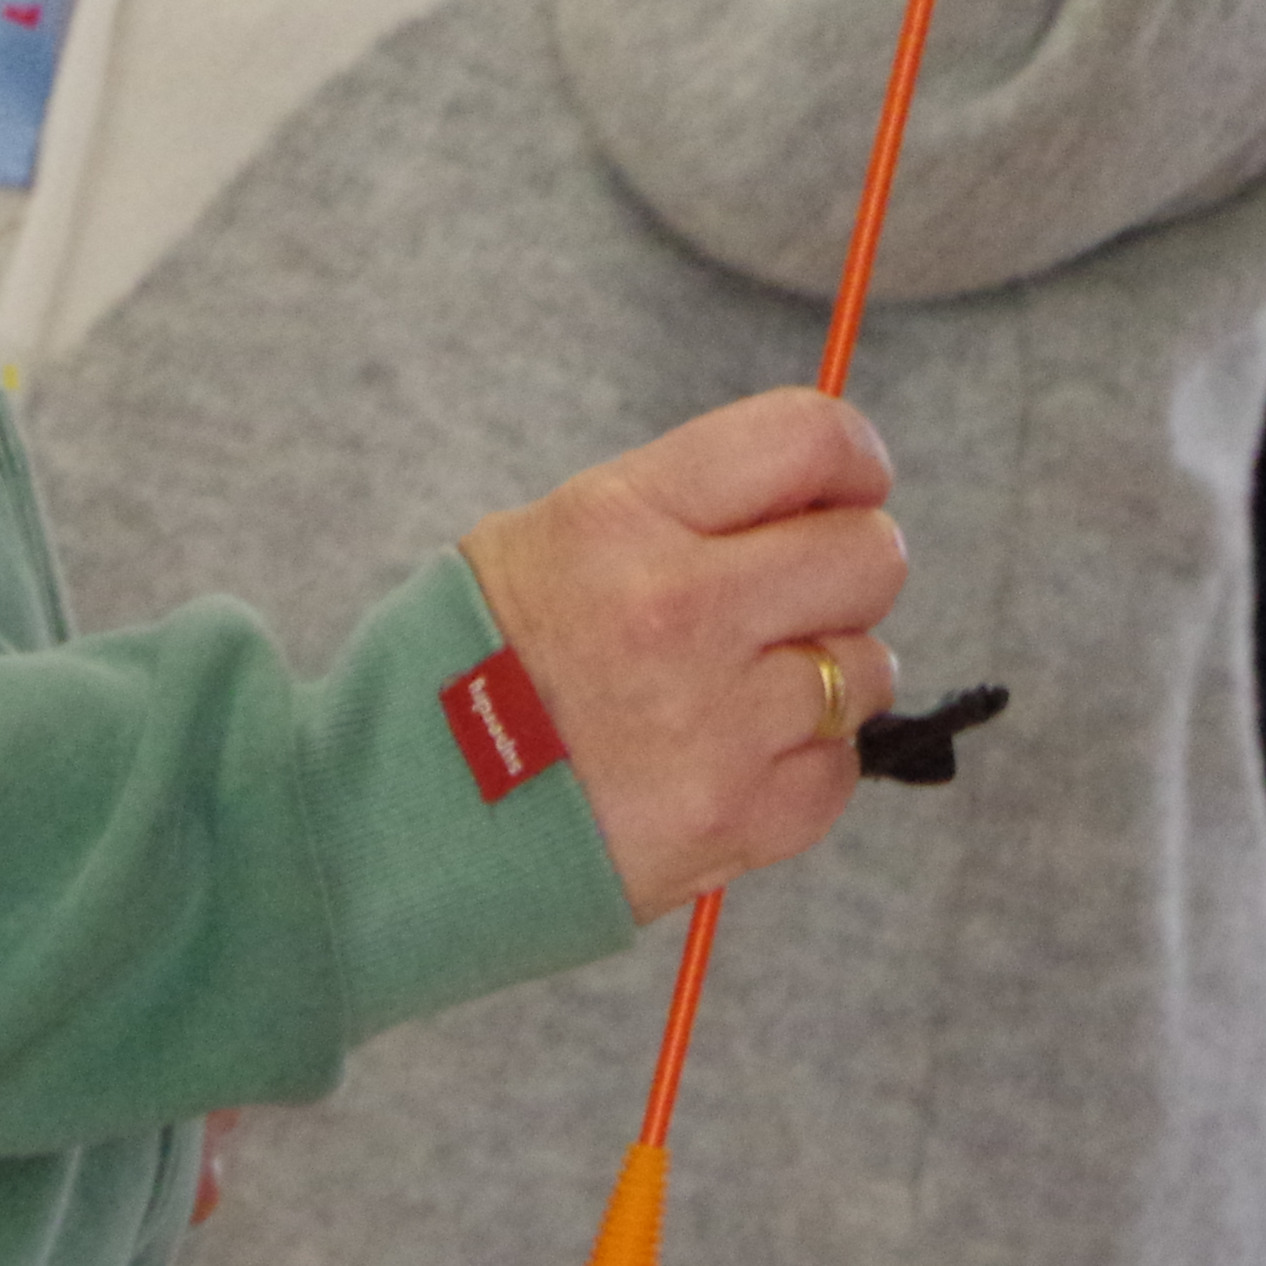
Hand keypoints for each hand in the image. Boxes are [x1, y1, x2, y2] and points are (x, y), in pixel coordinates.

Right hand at [460, 388, 907, 915]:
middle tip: (793, 597)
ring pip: (867, 667)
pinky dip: (803, 766)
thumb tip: (809, 491)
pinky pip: (840, 768)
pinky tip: (731, 760)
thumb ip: (683, 505)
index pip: (810, 441)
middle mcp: (682, 612)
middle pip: (870, 555)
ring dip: (823, 676)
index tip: (848, 486)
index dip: (851, 459)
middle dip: (846, 569)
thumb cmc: (473, 667)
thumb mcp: (550, 535)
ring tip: (738, 692)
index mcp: (627, 519)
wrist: (395, 824)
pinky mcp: (736, 820)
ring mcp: (717, 725)